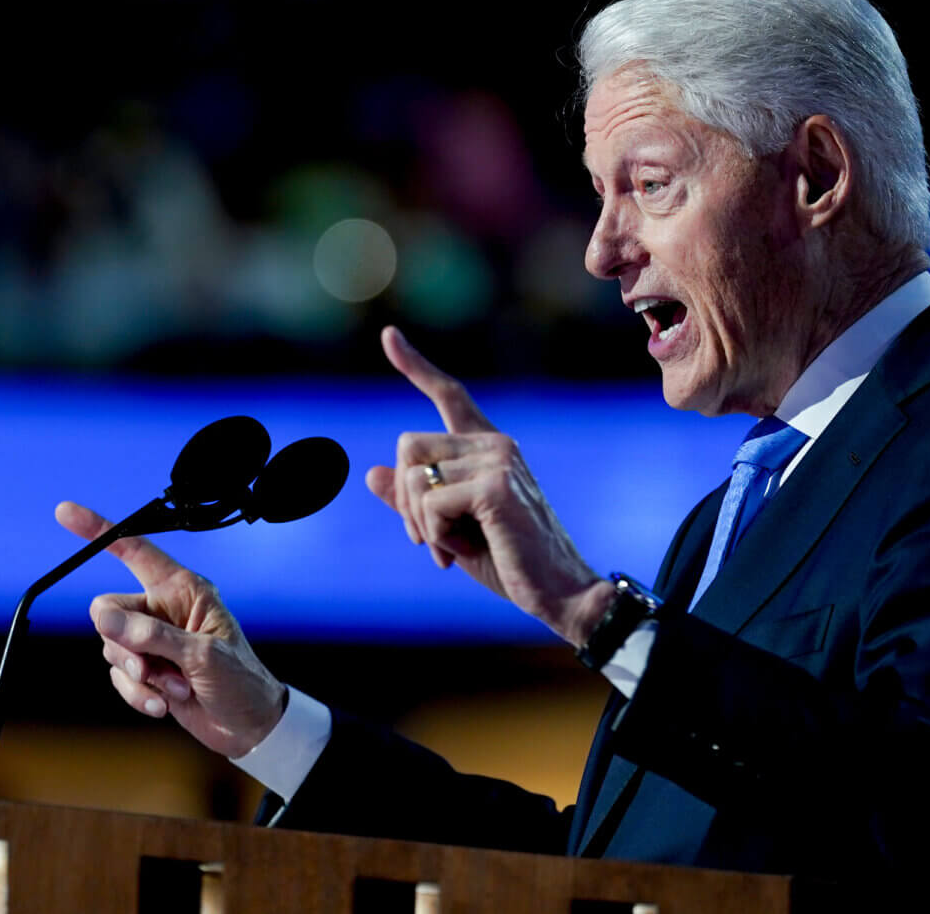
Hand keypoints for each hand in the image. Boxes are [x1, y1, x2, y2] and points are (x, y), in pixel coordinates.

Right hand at [56, 501, 287, 758]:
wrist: (248, 727)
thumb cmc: (240, 680)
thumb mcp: (202, 655)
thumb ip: (151, 635)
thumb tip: (103, 618)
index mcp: (182, 589)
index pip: (133, 549)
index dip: (98, 530)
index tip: (65, 513)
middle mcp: (162, 609)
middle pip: (109, 611)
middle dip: (124, 644)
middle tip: (148, 666)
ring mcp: (152, 641)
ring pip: (111, 647)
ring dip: (140, 675)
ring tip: (175, 688)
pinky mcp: (146, 670)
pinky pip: (119, 676)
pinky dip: (137, 694)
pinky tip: (163, 705)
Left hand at [374, 326, 607, 644]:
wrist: (558, 594)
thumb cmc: (508, 562)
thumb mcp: (450, 529)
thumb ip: (415, 501)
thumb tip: (371, 473)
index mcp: (487, 447)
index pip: (448, 395)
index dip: (415, 366)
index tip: (389, 335)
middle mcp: (495, 443)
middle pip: (408, 447)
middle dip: (405, 501)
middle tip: (426, 540)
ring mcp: (497, 460)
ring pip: (414, 477)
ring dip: (420, 524)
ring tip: (451, 550)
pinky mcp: (495, 487)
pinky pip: (430, 504)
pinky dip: (434, 536)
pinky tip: (461, 552)